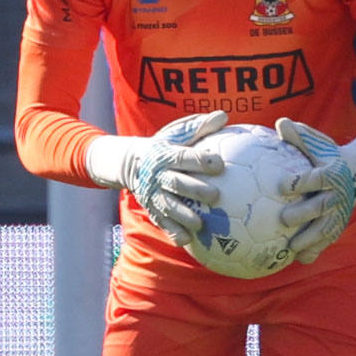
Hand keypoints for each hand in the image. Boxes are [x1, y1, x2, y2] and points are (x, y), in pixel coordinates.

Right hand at [86, 110, 227, 245]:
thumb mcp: (177, 132)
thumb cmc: (164, 145)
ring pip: (168, 206)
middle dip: (194, 190)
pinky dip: (173, 231)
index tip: (219, 164)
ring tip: (200, 224)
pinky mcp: (152, 209)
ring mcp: (153, 194)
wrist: (131, 162)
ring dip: (183, 216)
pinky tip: (187, 240)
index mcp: (166, 154)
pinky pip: (162, 222)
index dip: (200, 160)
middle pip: (176, 183)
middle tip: (215, 196)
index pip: (184, 156)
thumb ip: (200, 127)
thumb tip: (224, 115)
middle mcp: (158, 175)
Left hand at [274, 118, 355, 264]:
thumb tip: (280, 123)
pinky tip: (300, 259)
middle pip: (320, 207)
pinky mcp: (339, 225)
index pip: (316, 178)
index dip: (300, 182)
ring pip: (325, 229)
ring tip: (290, 248)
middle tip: (283, 219)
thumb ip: (299, 136)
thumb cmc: (329, 154)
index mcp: (332, 173)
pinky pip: (327, 240)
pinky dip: (316, 250)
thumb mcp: (318, 143)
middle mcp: (337, 195)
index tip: (282, 185)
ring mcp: (340, 212)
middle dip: (303, 214)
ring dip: (309, 240)